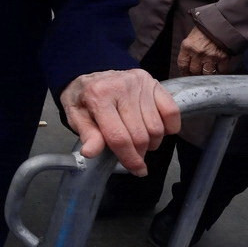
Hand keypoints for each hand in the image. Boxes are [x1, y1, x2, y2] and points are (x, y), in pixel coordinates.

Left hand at [60, 69, 180, 175]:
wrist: (90, 75)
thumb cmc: (83, 98)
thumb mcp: (75, 116)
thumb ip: (87, 135)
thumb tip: (90, 152)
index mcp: (98, 96)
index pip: (118, 137)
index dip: (129, 158)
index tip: (136, 170)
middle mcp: (121, 87)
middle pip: (140, 135)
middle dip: (139, 153)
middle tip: (134, 156)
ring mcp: (139, 83)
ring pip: (157, 128)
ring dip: (152, 142)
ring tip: (140, 140)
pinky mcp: (153, 82)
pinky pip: (171, 112)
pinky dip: (168, 127)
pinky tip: (156, 129)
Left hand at [177, 27, 231, 75]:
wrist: (222, 22)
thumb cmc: (206, 28)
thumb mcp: (192, 36)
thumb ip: (189, 49)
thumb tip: (188, 62)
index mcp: (187, 46)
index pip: (182, 64)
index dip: (184, 71)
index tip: (186, 74)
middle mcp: (198, 53)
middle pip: (194, 71)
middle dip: (195, 74)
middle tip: (197, 74)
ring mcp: (210, 56)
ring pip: (207, 73)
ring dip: (207, 74)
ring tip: (208, 72)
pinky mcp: (223, 58)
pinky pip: (221, 71)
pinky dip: (220, 71)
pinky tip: (219, 68)